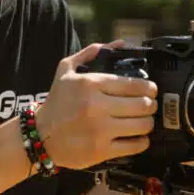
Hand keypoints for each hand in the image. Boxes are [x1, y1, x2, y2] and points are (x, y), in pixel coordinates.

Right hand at [34, 41, 158, 170]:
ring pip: (142, 125)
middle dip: (151, 104)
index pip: (134, 84)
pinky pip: (135, 146)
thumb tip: (119, 43)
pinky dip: (142, 141)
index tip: (151, 89)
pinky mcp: (101, 151)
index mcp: (90, 84)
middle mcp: (96, 106)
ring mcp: (100, 130)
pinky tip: (139, 137)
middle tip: (150, 105)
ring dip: (148, 122)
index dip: (149, 87)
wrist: (41, 135)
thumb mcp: (66, 69)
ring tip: (145, 120)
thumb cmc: (57, 101)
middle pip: (142, 105)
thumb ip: (90, 53)